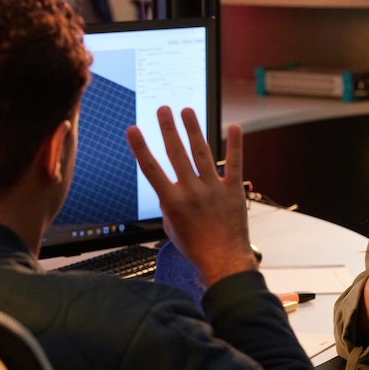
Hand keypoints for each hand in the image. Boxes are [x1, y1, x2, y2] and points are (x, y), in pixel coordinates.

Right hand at [127, 107, 257, 285]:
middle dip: (168, 129)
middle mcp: (192, 191)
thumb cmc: (196, 247)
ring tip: (186, 111)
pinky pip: (234, 164)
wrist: (223, 259)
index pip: (151, 169)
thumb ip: (168, 204)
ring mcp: (213, 189)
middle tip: (163, 110)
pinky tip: (235, 127)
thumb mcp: (171, 228)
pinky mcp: (233, 190)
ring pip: (202, 153)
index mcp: (172, 202)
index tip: (133, 129)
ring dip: (193, 130)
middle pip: (176, 154)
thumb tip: (168, 187)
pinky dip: (235, 145)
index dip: (140, 147)